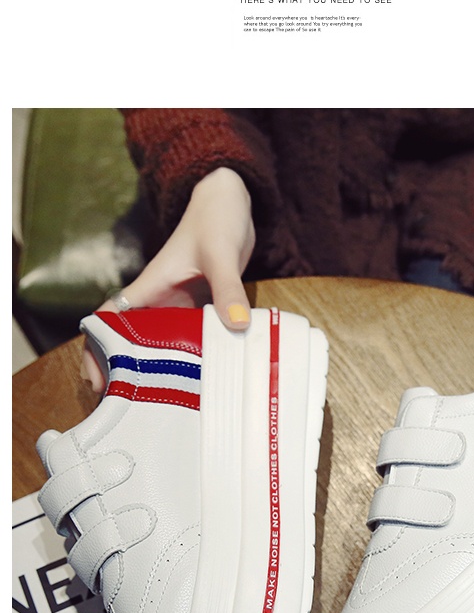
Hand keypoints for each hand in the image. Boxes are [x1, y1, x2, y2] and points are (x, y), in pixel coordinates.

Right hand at [81, 167, 255, 392]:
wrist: (229, 201)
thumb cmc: (216, 218)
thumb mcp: (220, 253)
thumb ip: (227, 288)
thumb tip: (237, 325)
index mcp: (149, 288)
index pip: (110, 320)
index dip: (96, 350)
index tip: (97, 382)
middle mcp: (158, 302)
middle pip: (128, 344)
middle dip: (122, 375)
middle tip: (126, 411)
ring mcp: (177, 309)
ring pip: (156, 348)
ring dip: (153, 374)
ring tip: (156, 411)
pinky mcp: (197, 312)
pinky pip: (186, 344)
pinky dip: (186, 365)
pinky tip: (195, 390)